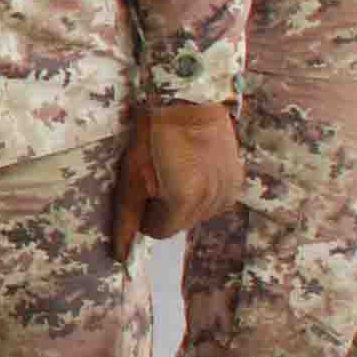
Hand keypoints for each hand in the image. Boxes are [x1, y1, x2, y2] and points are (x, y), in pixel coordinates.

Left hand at [111, 103, 243, 247]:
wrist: (186, 99)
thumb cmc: (151, 136)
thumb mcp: (131, 176)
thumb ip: (127, 218)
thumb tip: (121, 257)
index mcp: (182, 201)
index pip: (158, 231)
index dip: (145, 214)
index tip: (143, 190)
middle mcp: (209, 200)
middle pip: (179, 224)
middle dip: (164, 207)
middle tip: (157, 175)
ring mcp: (226, 189)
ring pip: (198, 214)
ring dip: (184, 200)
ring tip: (175, 168)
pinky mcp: (236, 178)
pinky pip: (214, 199)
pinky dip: (202, 191)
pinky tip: (193, 167)